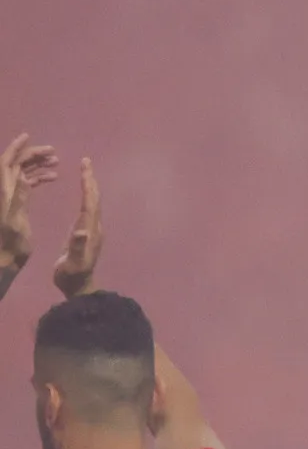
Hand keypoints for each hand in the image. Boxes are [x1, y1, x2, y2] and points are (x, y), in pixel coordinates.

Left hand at [0, 133, 59, 268]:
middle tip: (52, 151)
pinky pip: (27, 182)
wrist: (6, 256)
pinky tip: (52, 177)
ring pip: (23, 171)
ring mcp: (11, 195)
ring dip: (38, 164)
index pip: (7, 162)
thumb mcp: (14, 220)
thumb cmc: (11, 242)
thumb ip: (18, 198)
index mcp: (4, 190)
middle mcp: (5, 189)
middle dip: (32, 154)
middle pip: (16, 163)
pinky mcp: (17, 202)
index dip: (16, 148)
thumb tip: (23, 175)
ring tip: (56, 162)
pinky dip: (39, 176)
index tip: (28, 136)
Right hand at [51, 158, 100, 297]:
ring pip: (92, 202)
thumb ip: (78, 248)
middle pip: (94, 198)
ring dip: (89, 185)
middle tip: (86, 161)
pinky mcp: (86, 233)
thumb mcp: (74, 263)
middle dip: (90, 179)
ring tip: (85, 170)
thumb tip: (82, 231)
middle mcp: (94, 227)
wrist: (80, 287)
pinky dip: (85, 196)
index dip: (87, 184)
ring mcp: (91, 230)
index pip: (90, 202)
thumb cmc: (73, 276)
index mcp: (90, 230)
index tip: (85, 166)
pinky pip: (87, 209)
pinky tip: (82, 193)